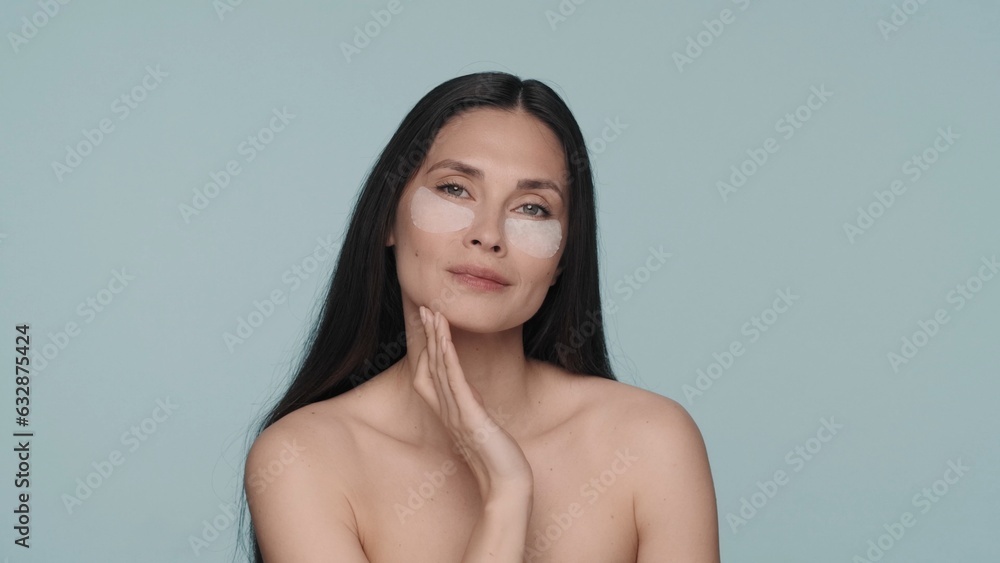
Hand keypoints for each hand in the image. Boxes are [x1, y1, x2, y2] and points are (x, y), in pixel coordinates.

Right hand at [412, 305, 533, 500]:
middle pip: (431, 365)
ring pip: (440, 367)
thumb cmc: (497, 462)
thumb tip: (472, 402)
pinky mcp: (469, 415)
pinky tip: (445, 337)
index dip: (427, 349)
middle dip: (428, 335)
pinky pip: (454, 379)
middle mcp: (448, 412)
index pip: (430, 376)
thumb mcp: (481, 431)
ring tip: (433, 313)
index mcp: (450, 414)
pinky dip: (448, 355)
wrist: (506, 485)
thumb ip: (473, 415)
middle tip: (424, 308)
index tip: (429, 326)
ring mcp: (456, 413)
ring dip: (435, 337)